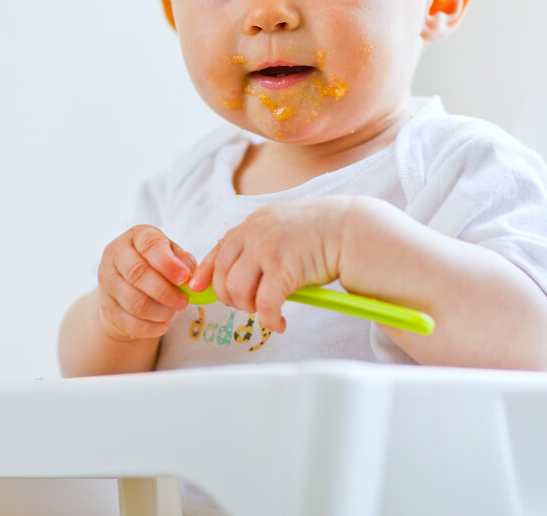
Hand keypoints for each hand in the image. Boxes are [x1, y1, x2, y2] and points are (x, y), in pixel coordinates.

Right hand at [96, 225, 196, 342]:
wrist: (127, 287)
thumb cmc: (156, 265)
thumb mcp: (172, 255)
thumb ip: (183, 261)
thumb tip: (191, 277)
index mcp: (136, 236)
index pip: (150, 246)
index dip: (168, 264)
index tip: (185, 278)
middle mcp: (115, 255)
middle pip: (138, 274)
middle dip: (165, 292)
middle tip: (183, 302)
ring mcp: (107, 282)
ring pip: (133, 301)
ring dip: (159, 311)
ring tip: (172, 312)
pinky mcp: (106, 307)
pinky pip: (128, 322)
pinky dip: (150, 327)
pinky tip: (163, 325)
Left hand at [189, 196, 351, 332]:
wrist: (349, 229)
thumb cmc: (321, 233)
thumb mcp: (281, 228)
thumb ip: (259, 243)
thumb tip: (240, 272)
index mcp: (253, 224)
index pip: (218, 249)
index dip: (206, 272)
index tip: (197, 287)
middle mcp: (254, 234)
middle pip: (223, 275)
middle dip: (231, 297)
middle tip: (250, 306)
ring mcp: (267, 250)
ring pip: (238, 291)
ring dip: (250, 308)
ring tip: (267, 311)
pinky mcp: (283, 268)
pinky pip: (265, 304)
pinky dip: (269, 320)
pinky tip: (280, 323)